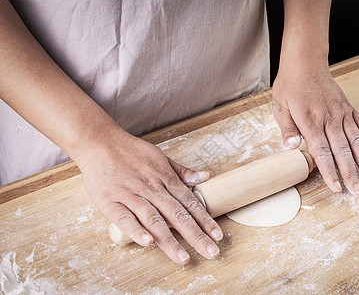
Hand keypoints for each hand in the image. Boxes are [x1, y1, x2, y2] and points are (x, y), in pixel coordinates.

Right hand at [76, 130, 222, 264]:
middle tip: (211, 253)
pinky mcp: (111, 202)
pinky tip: (148, 243)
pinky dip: (137, 231)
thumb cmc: (131, 151)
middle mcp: (152, 189)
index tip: (217, 236)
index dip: (205, 220)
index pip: (190, 202)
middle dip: (196, 235)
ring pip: (154, 220)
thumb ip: (182, 172)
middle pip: (177, 215)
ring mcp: (131, 195)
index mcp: (165, 178)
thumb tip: (205, 177)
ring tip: (183, 258)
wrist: (99, 142)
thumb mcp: (161, 157)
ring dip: (170, 241)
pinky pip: (125, 219)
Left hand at [272, 64, 358, 195]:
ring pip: (355, 140)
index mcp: (310, 121)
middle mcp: (329, 119)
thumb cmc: (290, 84)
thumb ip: (287, 128)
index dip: (330, 172)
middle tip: (358, 192)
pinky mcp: (347, 106)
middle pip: (342, 151)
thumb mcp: (280, 106)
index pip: (321, 152)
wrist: (305, 60)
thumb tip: (290, 148)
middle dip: (351, 173)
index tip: (337, 188)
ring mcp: (340, 112)